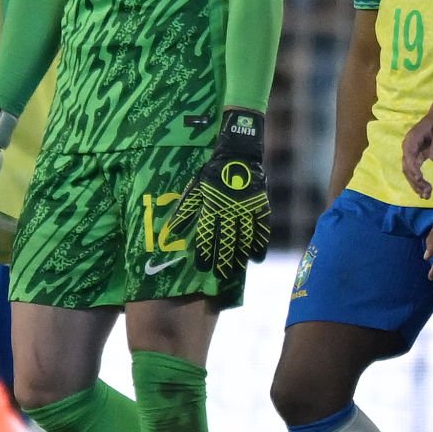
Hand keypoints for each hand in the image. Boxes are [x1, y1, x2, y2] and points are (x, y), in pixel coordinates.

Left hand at [163, 108, 270, 276]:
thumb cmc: (213, 173)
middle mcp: (229, 211)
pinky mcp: (261, 207)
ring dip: (240, 256)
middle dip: (222, 260)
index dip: (204, 253)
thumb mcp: (194, 189)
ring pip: (244, 238)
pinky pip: (262, 229)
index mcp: (211, 206)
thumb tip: (170, 232)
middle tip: (220, 276)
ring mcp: (247, 209)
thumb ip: (184, 212)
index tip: (202, 267)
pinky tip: (256, 258)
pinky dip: (260, 244)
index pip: (206, 235)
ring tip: (235, 271)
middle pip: (226, 241)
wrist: (238, 155)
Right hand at [400, 103, 432, 198]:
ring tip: (426, 196)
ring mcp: (412, 153)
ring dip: (416, 185)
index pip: (409, 157)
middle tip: (427, 192)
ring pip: (410, 172)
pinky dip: (419, 182)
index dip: (413, 169)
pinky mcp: (418, 157)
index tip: (420, 179)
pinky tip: (424, 192)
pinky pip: (415, 171)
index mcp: (412, 139)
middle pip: (407, 167)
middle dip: (415, 181)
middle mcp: (409, 147)